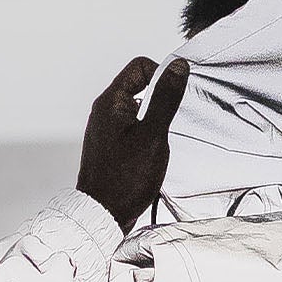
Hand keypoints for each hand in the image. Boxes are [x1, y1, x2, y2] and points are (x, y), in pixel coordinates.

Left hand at [76, 55, 190, 232]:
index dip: (162, 76)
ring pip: (140, 108)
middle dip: (160, 102)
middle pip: (141, 86)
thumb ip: (165, 99)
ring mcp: (107, 127)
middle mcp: (105, 110)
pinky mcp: (112, 143)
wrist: (103, 215)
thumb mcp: (153, 136)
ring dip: (155, 122)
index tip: (173, 100)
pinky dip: (148, 135)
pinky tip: (150, 156)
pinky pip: (135, 127)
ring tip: (156, 146)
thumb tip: (178, 67)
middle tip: (165, 129)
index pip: (140, 66)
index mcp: (110, 102)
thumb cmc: (125, 180)